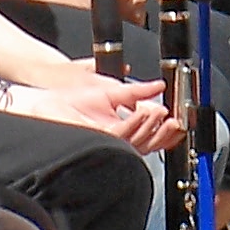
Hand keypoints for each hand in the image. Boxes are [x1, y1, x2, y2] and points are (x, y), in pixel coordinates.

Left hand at [32, 76, 182, 153]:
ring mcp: (108, 141)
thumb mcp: (113, 90)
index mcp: (122, 129)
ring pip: (137, 142)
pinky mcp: (99, 137)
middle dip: (164, 134)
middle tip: (175, 122)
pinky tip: (142, 114)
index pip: (150, 135)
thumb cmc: (74, 100)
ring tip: (161, 113)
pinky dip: (134, 124)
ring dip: (151, 127)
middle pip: (148, 144)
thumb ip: (136, 90)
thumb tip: (158, 86)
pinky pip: (121, 134)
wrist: (51, 103)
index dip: (166, 131)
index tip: (178, 121)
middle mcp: (117, 139)